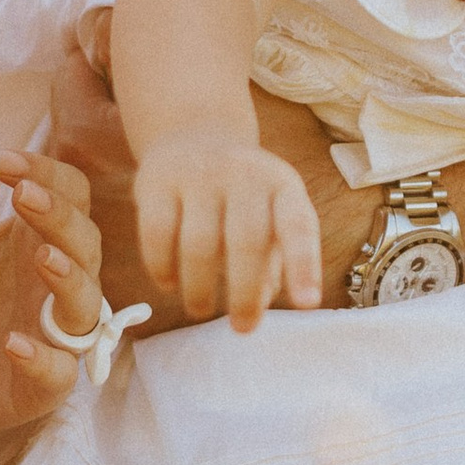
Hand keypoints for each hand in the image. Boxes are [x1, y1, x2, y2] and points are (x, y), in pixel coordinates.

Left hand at [0, 151, 105, 444]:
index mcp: (36, 238)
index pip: (68, 193)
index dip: (46, 172)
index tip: (0, 163)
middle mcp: (58, 283)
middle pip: (84, 240)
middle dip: (60, 216)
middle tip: (24, 194)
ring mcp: (56, 334)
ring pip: (86, 303)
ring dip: (69, 278)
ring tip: (41, 258)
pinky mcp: (45, 385)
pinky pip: (59, 372)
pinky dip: (41, 358)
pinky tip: (12, 343)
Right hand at [134, 130, 323, 331]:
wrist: (194, 137)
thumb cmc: (243, 196)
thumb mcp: (271, 216)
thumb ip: (273, 261)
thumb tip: (256, 305)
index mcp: (282, 185)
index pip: (297, 225)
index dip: (303, 266)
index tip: (307, 305)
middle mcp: (244, 174)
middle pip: (246, 241)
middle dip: (244, 294)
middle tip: (242, 328)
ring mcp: (198, 174)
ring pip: (199, 244)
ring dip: (200, 288)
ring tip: (201, 309)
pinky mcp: (157, 180)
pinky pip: (158, 234)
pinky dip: (163, 267)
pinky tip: (169, 284)